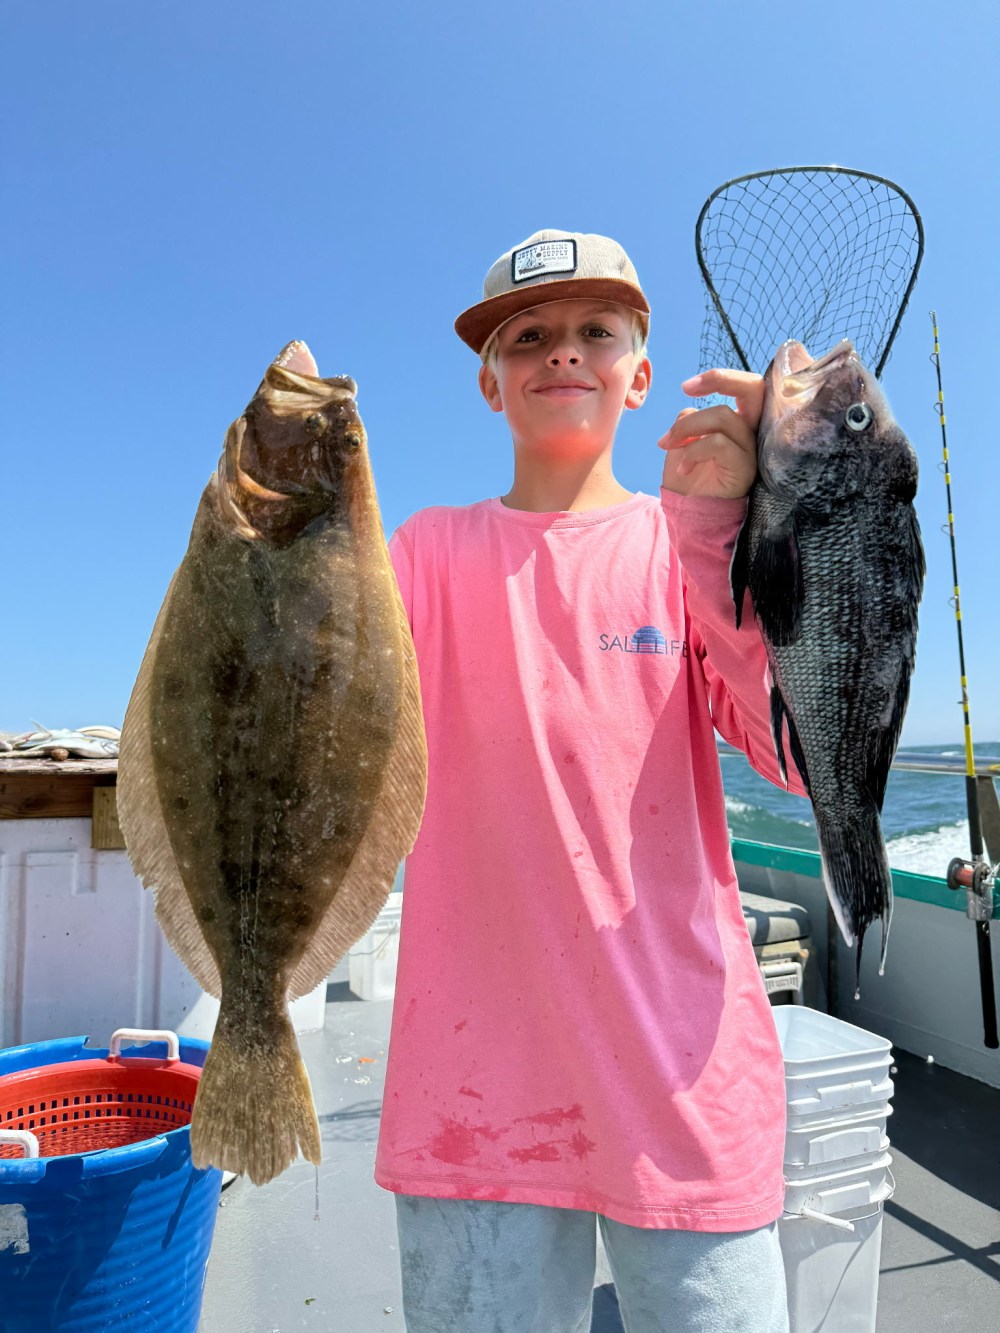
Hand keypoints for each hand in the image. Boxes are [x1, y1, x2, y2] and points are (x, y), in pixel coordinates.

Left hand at [658, 368, 764, 498]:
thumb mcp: (683, 442)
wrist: (688, 516)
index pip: (746, 388)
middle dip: (721, 379)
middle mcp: (752, 432)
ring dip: (686, 428)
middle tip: (687, 388)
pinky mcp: (746, 467)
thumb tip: (690, 407)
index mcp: (739, 423)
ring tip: (668, 445)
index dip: (720, 378)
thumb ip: (691, 420)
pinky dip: (693, 452)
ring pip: (722, 416)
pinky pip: (718, 444)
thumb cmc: (688, 479)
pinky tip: (682, 469)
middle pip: (753, 389)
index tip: (686, 387)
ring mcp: (752, 449)